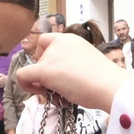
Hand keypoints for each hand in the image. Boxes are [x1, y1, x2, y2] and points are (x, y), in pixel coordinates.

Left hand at [15, 33, 130, 111]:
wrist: (111, 87)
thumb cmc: (105, 81)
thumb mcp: (86, 64)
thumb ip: (70, 64)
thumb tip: (59, 77)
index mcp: (71, 39)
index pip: (46, 41)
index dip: (44, 56)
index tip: (54, 70)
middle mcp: (59, 42)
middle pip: (38, 56)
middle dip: (43, 72)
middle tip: (56, 86)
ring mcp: (51, 56)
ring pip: (32, 68)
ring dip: (40, 82)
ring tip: (58, 93)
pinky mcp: (45, 70)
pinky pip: (22, 75)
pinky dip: (25, 85)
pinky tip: (39, 93)